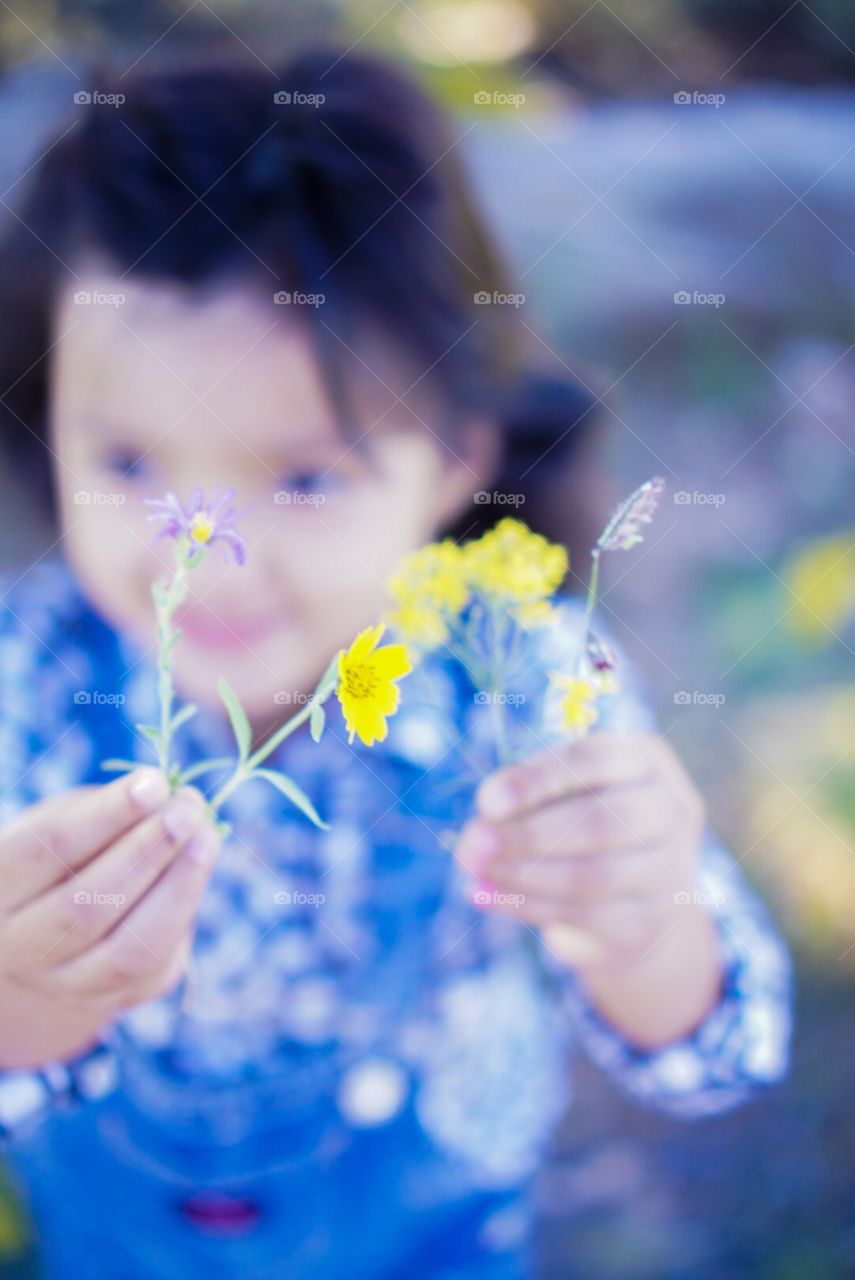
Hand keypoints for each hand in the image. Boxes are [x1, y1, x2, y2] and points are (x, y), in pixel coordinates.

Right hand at [0, 768, 220, 1065]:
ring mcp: (62, 985)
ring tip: (208, 835)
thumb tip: (170, 798)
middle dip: (147, 851)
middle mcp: (18, 949)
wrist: (49, 931)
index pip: (48, 850)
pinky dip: (184, 910)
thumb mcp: (64, 820)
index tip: (155, 782)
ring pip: (126, 953)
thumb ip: (106, 810)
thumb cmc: (60, 855)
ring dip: (178, 887)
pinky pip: (155, 965)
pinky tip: (200, 865)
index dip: (107, 814)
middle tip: (189, 806)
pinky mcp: (111, 1000)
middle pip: (85, 908)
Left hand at [454, 732, 706, 972]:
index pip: (594, 760)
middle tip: (470, 846)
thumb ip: (529, 795)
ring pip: (593, 876)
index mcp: (646, 760)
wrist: (631, 890)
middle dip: (527, 835)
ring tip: (476, 871)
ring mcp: (670, 868)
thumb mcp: (563, 792)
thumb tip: (486, 817)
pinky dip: (529, 905)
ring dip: (523, 874)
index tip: (487, 802)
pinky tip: (489, 897)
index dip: (538, 780)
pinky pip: (586, 915)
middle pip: (601, 823)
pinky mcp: (651, 918)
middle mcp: (671, 809)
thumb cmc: (584, 818)